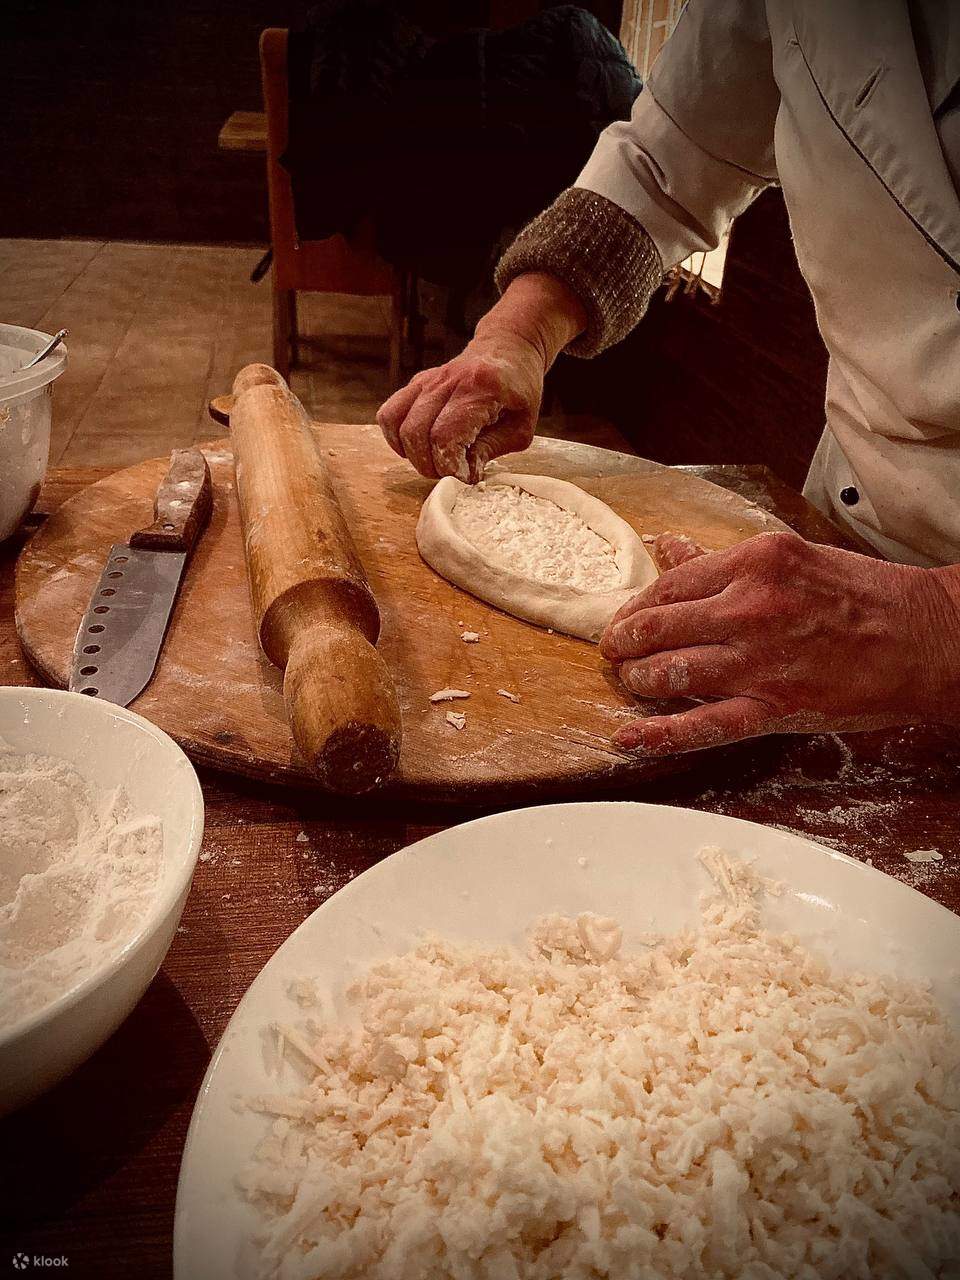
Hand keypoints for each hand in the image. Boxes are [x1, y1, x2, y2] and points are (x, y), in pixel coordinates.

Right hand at [376, 330, 544, 483]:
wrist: (508, 348)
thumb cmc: (519, 391)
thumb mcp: (521, 427)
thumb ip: (491, 450)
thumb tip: (463, 475)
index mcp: (480, 388)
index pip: (444, 436)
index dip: (449, 466)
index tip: (464, 475)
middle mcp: (448, 380)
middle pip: (416, 433)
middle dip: (429, 465)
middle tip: (450, 473)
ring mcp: (427, 380)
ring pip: (397, 425)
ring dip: (412, 455)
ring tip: (435, 461)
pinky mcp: (416, 383)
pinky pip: (389, 415)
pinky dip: (396, 439)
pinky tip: (417, 447)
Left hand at [599, 531, 959, 754]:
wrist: (926, 638)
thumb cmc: (861, 594)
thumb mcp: (788, 557)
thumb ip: (720, 560)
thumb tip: (666, 546)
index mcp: (753, 563)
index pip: (668, 586)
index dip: (635, 608)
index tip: (625, 620)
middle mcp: (749, 608)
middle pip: (657, 628)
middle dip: (624, 645)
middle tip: (615, 653)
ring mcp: (759, 661)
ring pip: (669, 673)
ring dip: (638, 681)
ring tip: (631, 683)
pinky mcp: (774, 707)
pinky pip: (703, 725)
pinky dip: (658, 735)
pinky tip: (627, 738)